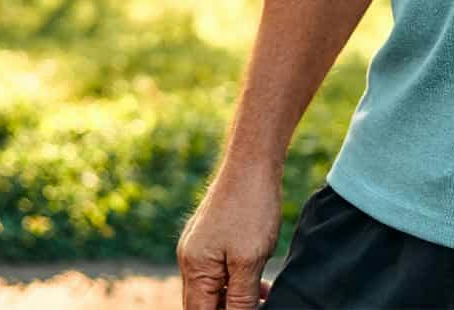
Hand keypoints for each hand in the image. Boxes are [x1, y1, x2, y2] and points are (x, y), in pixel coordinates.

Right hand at [177, 163, 280, 308]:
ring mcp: (199, 243)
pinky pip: (219, 266)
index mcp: (194, 269)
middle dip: (226, 309)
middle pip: (203, 302)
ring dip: (234, 296)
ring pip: (213, 285)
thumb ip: (240, 298)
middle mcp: (190, 258)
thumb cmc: (251, 207)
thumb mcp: (250, 260)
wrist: (253, 159)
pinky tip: (259, 279)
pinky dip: (236, 277)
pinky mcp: (212, 232)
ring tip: (263, 297)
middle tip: (258, 306)